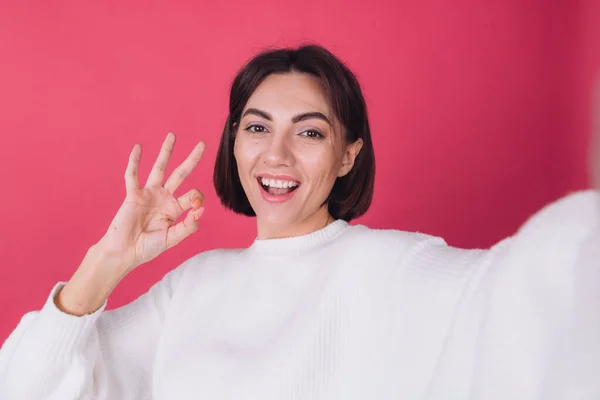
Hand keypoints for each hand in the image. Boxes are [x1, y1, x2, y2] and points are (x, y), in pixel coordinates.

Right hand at [96, 132, 205, 272]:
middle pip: (181, 173)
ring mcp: (149, 194)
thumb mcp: (172, 239)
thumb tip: (202, 209)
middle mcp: (164, 198)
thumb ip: (188, 226)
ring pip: (160, 168)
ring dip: (166, 151)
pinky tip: (138, 147)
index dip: (197, 198)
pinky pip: (133, 175)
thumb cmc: (147, 248)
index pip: (193, 195)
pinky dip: (134, 161)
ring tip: (172, 136)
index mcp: (175, 208)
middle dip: (191, 159)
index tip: (195, 207)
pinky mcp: (133, 194)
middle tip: (202, 144)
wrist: (124, 253)